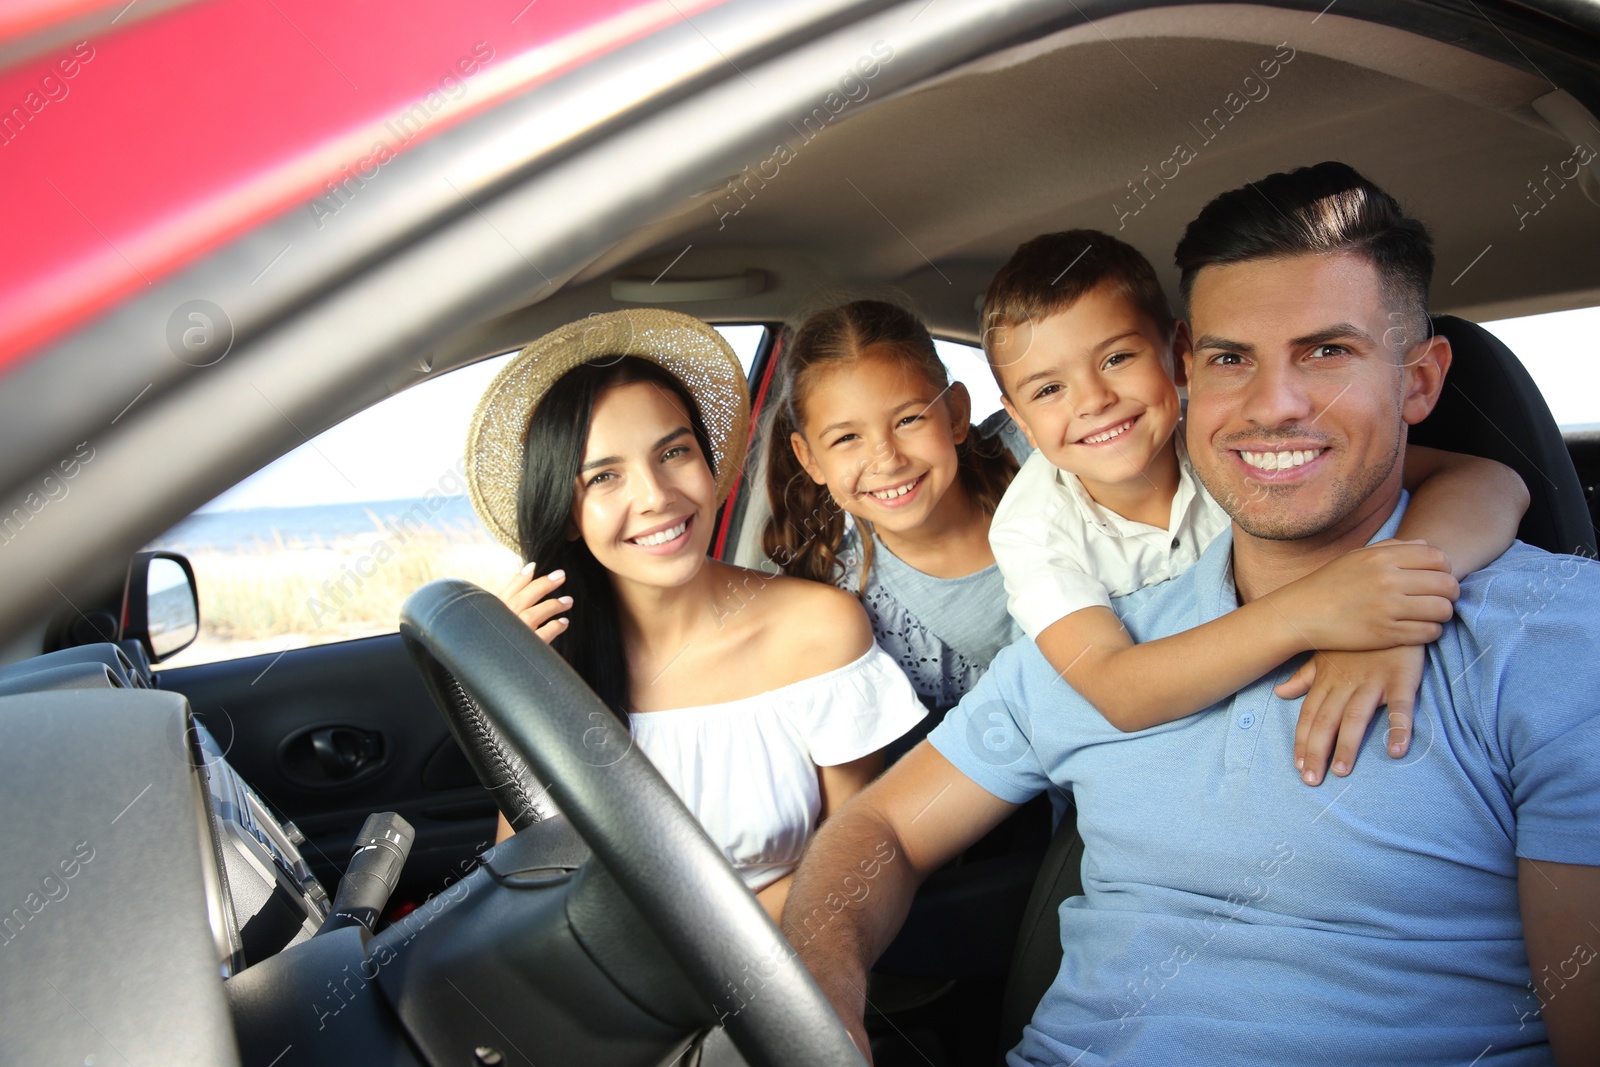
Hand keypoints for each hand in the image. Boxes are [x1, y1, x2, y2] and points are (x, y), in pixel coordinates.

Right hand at [496, 562, 570, 643]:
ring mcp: (514, 635)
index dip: (520, 578)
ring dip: (554, 605)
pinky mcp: (527, 649)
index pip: (507, 591)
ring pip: (535, 613)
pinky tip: (563, 622)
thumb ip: (506, 608)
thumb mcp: (495, 624)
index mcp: (493, 614)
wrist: (490, 675)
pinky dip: (556, 626)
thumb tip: (525, 581)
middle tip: (561, 575)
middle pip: (524, 597)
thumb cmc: (494, 647)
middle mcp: (502, 622)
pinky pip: (544, 634)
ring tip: (569, 601)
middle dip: (543, 584)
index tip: (534, 567)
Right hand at [1272, 539, 1457, 651]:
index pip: (1438, 558)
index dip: (1446, 569)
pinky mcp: (1386, 634)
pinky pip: (1428, 633)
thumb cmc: (1331, 583)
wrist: (1302, 613)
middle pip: (1446, 584)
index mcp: (1382, 557)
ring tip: (1432, 615)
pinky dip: (1431, 632)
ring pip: (1442, 610)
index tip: (1438, 578)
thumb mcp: (1358, 556)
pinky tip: (1420, 629)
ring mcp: (1388, 608)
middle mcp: (1388, 580)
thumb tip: (1427, 546)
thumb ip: (1394, 548)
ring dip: (1443, 614)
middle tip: (1441, 599)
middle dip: (1450, 593)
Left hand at [1277, 644, 1424, 784]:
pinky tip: (1396, 750)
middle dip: (1317, 751)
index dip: (1302, 741)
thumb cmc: (1359, 639)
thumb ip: (1305, 676)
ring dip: (1347, 745)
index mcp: (1327, 679)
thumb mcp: (1326, 654)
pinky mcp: (1401, 678)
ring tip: (1341, 771)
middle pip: (1327, 721)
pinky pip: (1400, 706)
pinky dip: (1399, 728)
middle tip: (1312, 780)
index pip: (1309, 715)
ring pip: (1356, 717)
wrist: (1390, 609)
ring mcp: (1373, 681)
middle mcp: (1346, 683)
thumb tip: (1279, 692)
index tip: (1298, 766)